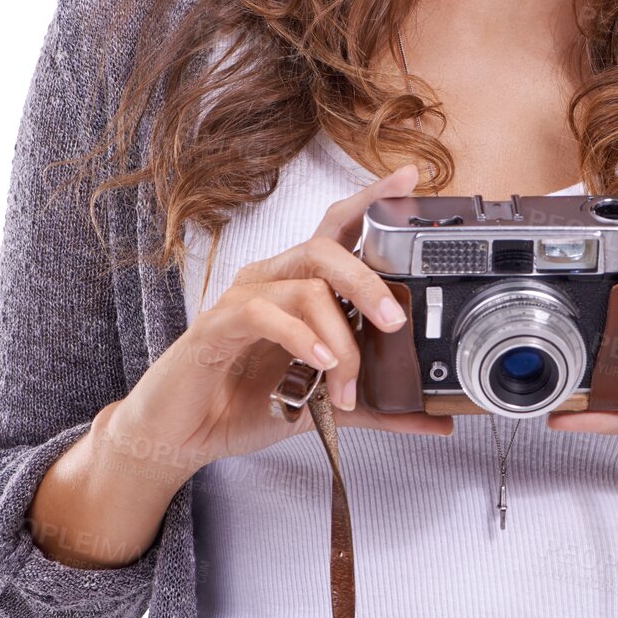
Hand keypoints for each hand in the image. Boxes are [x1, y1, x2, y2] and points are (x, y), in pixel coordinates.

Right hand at [110, 162, 453, 476]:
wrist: (180, 436)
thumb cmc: (244, 404)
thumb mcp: (325, 408)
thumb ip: (379, 408)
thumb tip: (437, 421)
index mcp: (298, 285)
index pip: (339, 229)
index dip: (373, 201)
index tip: (411, 181)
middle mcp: (271, 279)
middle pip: (327, 248)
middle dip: (368, 282)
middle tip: (395, 323)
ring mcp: (243, 297)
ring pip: (305, 286)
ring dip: (338, 337)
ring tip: (346, 383)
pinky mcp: (217, 325)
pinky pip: (264, 312)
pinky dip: (298, 337)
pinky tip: (316, 366)